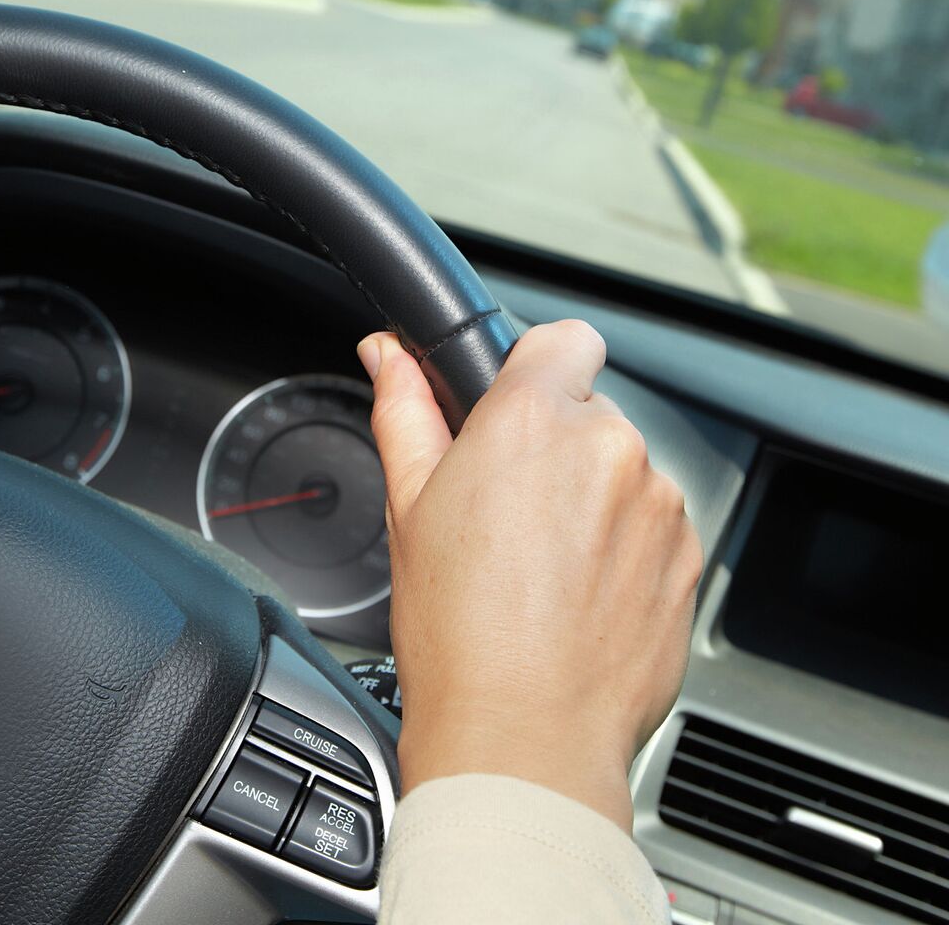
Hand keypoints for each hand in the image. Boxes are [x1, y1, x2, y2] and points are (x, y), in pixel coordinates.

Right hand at [357, 320, 701, 832]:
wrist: (525, 738)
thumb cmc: (458, 632)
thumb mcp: (410, 506)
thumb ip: (406, 410)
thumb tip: (387, 354)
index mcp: (532, 420)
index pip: (563, 338)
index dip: (537, 367)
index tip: (518, 406)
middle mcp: (608, 446)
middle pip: (589, 412)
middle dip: (556, 447)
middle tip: (509, 514)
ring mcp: (658, 502)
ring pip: (624, 471)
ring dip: (594, 499)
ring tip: (544, 568)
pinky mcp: (689, 555)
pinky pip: (654, 524)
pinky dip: (624, 546)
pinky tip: (579, 595)